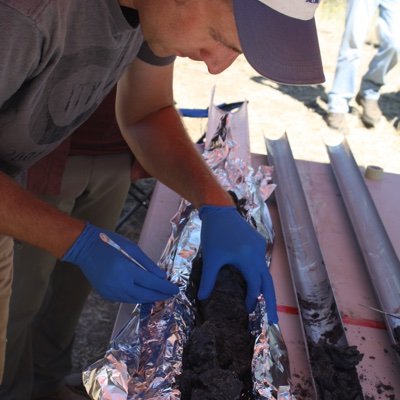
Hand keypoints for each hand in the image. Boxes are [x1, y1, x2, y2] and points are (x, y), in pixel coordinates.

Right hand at [62, 223, 178, 302]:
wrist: (84, 248)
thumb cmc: (110, 243)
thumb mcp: (132, 248)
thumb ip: (148, 264)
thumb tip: (162, 277)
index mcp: (126, 270)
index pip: (151, 283)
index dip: (165, 288)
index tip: (175, 289)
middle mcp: (118, 284)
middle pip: (144, 295)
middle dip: (159, 295)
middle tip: (171, 294)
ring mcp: (110, 292)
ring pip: (135, 299)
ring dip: (149, 298)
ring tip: (160, 294)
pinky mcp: (106, 294)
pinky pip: (125, 299)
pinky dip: (136, 297)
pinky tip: (144, 293)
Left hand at [198, 205, 277, 322]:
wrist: (219, 210)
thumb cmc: (214, 234)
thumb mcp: (211, 259)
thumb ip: (208, 280)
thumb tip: (201, 298)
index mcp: (248, 259)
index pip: (255, 285)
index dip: (251, 300)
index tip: (247, 311)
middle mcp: (258, 253)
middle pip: (268, 282)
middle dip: (271, 301)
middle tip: (274, 320)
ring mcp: (260, 246)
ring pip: (265, 271)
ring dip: (264, 287)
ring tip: (265, 302)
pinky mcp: (258, 241)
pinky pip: (261, 261)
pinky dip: (260, 274)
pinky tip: (255, 280)